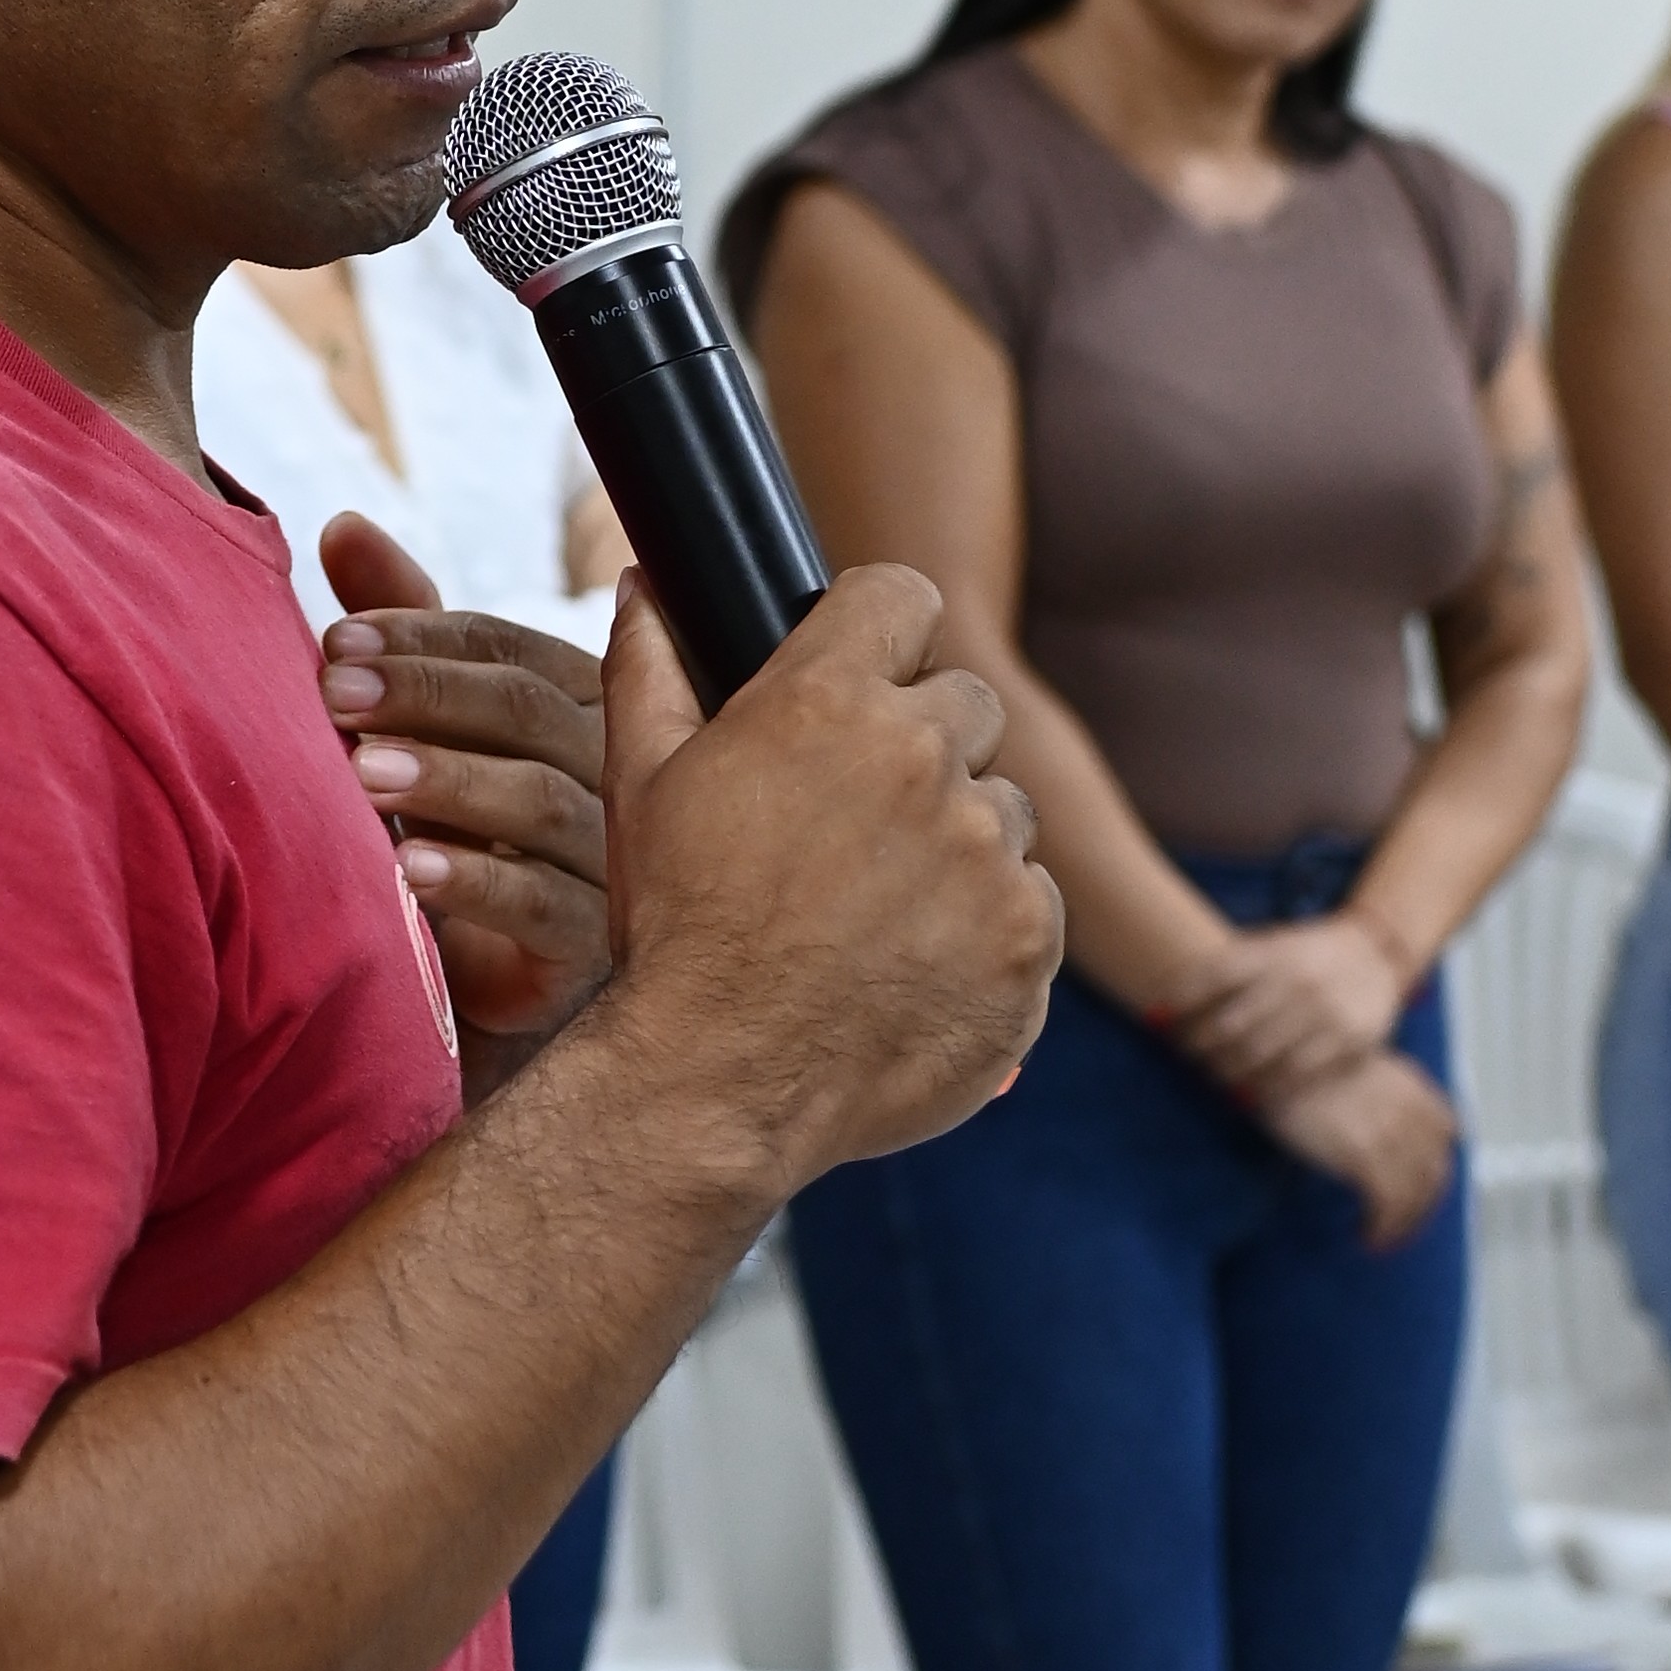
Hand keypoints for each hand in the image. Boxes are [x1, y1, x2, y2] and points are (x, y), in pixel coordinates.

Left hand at [313, 513, 609, 1058]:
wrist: (471, 994)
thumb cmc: (449, 835)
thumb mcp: (417, 729)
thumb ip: (393, 631)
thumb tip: (343, 523)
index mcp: (576, 701)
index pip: (508, 649)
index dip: (423, 640)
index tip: (335, 642)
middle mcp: (612, 770)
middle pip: (528, 711)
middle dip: (427, 695)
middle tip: (332, 690)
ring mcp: (613, 860)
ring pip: (542, 803)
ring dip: (448, 781)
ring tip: (363, 772)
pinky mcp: (593, 947)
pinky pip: (544, 907)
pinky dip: (477, 882)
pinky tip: (412, 868)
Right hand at [596, 560, 1060, 1190]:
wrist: (720, 1081)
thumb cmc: (674, 929)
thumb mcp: (640, 787)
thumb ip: (650, 671)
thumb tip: (645, 589)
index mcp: (828, 701)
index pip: (902, 596)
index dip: (881, 635)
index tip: (866, 679)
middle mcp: (924, 758)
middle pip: (966, 703)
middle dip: (922, 749)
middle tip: (856, 826)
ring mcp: (987, 851)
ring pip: (1001, 809)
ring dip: (958, 843)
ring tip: (878, 911)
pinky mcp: (1028, 936)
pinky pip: (1030, 900)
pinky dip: (987, 928)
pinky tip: (914, 966)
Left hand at [1161, 907, 1413, 1107]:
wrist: (1376, 955)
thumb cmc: (1306, 956)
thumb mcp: (1271, 945)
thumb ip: (1227, 968)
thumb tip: (1164, 999)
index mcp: (1273, 951)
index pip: (1214, 976)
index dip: (1180, 1000)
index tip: (1156, 1020)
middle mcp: (1297, 979)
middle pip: (1231, 1023)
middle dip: (1199, 1045)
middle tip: (1186, 1056)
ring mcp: (1324, 1010)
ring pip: (1260, 1054)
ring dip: (1227, 1072)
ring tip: (1214, 1078)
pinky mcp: (1349, 1039)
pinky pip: (1298, 1074)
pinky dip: (1268, 1090)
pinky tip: (1250, 1097)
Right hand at [1251, 1047, 1459, 1252]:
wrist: (1276, 1061)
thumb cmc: (1300, 1067)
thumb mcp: (1354, 1067)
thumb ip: (1378, 1092)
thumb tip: (1374, 1124)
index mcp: (1410, 1086)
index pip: (1446, 1131)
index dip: (1436, 1161)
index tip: (1420, 1182)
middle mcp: (1408, 1111)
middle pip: (1434, 1170)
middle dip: (1422, 1205)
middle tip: (1401, 1225)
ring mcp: (1388, 1134)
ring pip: (1414, 1193)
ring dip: (1402, 1224)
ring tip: (1382, 1239)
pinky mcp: (1364, 1156)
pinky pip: (1388, 1203)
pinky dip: (1383, 1226)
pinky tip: (1367, 1234)